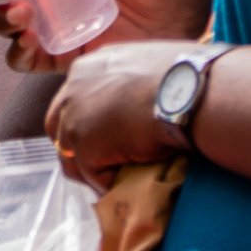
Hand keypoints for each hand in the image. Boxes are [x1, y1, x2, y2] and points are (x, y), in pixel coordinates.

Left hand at [44, 39, 197, 186]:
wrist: (188, 92)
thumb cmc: (185, 76)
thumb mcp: (146, 65)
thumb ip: (130, 80)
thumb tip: (146, 96)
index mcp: (88, 67)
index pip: (73, 101)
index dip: (88, 121)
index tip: (108, 135)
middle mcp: (72, 89)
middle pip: (61, 129)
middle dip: (81, 149)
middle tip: (110, 162)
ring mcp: (73, 120)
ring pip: (74, 158)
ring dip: (96, 171)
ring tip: (121, 180)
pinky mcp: (84, 148)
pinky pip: (95, 177)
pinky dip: (111, 185)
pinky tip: (132, 186)